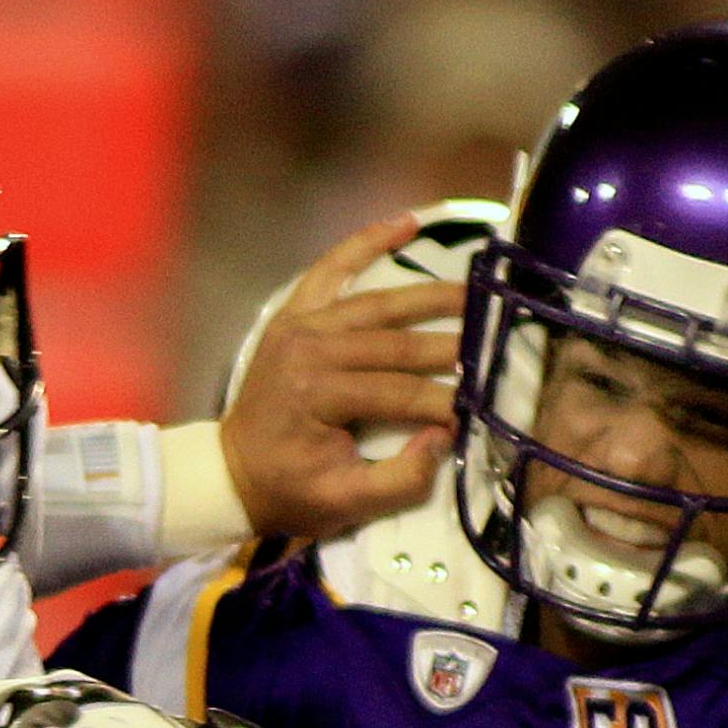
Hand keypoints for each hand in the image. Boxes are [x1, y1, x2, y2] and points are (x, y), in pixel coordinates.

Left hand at [221, 211, 464, 538]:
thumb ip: (400, 479)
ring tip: (476, 293)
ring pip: (377, 301)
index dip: (444, 404)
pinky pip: (333, 267)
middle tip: (496, 350)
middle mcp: (307, 348)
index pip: (398, 392)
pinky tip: (408, 223)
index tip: (480, 411)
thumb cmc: (290, 489)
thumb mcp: (345, 503)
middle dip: (450, 349)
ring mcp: (300, 324)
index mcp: (315, 393)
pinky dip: (368, 241)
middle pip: (395, 343)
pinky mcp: (295, 313)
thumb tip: (444, 437)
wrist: (231, 472)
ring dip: (429, 295)